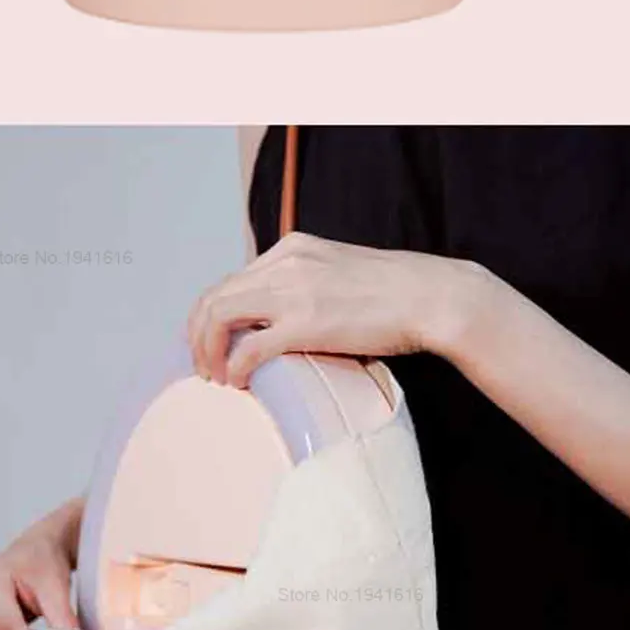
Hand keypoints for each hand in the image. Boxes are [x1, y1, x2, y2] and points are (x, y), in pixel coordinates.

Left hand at [188, 232, 482, 386]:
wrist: (430, 296)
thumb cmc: (396, 293)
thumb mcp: (339, 273)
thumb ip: (308, 286)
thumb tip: (287, 321)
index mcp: (292, 248)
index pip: (233, 279)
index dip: (212, 314)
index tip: (214, 342)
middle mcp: (285, 263)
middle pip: (215, 296)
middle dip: (200, 335)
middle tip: (204, 365)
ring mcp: (292, 291)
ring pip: (220, 317)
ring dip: (209, 350)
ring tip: (215, 376)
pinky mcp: (305, 323)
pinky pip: (250, 347)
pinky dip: (235, 366)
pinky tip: (238, 382)